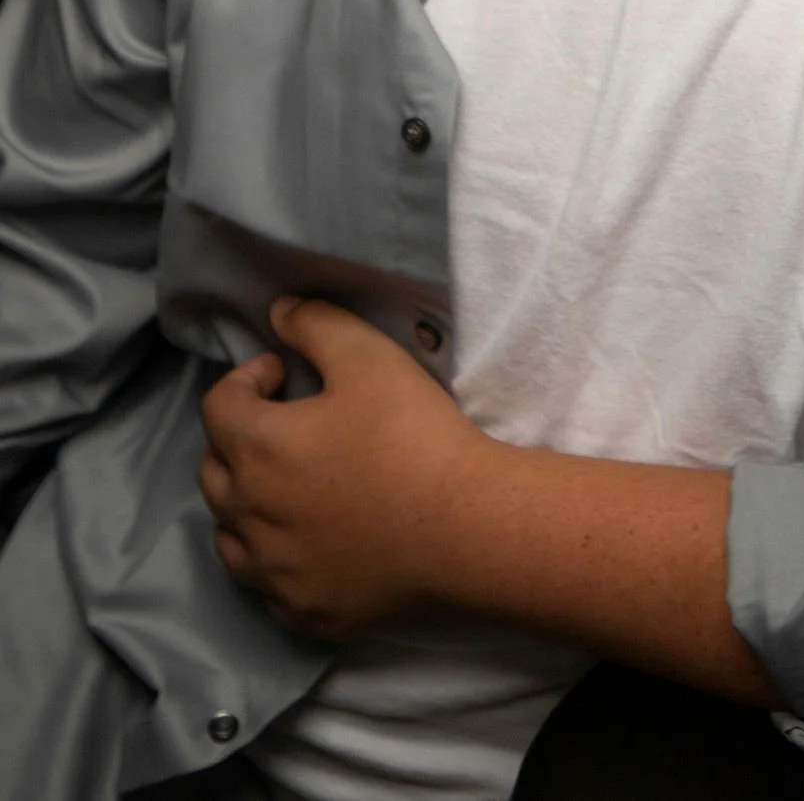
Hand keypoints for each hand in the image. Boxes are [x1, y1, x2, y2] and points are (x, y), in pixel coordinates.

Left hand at [199, 296, 487, 638]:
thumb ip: (317, 325)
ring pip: (230, 535)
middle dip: (240, 438)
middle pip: (214, 471)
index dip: (247, 379)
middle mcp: (248, 516)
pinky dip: (275, 557)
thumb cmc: (414, 438)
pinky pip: (265, 584)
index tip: (286, 373)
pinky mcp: (302, 613)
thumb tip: (279, 312)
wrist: (466, 531)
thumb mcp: (370, 358)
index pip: (218, 406)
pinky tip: (313, 542)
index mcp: (257, 449)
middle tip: (289, 424)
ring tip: (293, 487)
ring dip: (247, 503)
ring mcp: (272, 573)